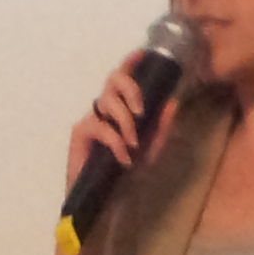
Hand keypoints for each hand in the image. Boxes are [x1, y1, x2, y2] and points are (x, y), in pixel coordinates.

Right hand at [63, 53, 169, 191]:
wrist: (106, 201)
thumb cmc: (126, 175)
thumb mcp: (150, 150)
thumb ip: (161, 128)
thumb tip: (173, 103)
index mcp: (121, 109)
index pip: (124, 79)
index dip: (131, 63)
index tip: (143, 53)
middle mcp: (105, 109)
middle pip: (113, 81)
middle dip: (130, 88)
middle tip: (141, 110)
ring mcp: (91, 119)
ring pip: (106, 102)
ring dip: (124, 121)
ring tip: (134, 143)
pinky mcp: (80, 134)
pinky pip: (99, 127)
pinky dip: (114, 140)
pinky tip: (123, 157)